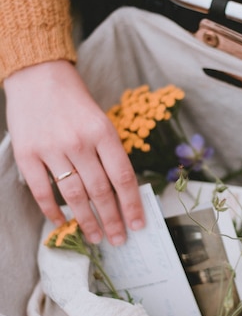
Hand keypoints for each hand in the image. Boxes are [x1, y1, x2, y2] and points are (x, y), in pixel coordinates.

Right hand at [4, 60, 144, 244]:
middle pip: (101, 191)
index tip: (139, 224)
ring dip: (87, 221)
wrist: (38, 76)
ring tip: (95, 237)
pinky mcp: (27, 154)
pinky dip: (52, 211)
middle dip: (112, 220)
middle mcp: (79, 141)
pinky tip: (61, 223)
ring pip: (74, 196)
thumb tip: (123, 191)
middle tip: (119, 239)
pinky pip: (42, 191)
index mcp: (103, 132)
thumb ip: (110, 152)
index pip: (123, 177)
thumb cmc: (74, 101)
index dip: (132, 204)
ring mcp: (52, 148)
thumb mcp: (101, 120)